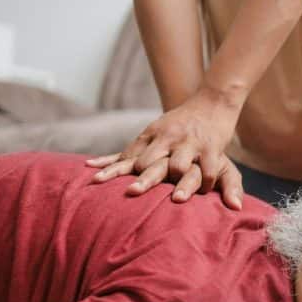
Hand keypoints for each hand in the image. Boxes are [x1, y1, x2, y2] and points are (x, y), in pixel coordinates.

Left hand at [86, 88, 243, 208]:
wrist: (212, 102)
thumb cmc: (177, 123)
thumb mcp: (151, 132)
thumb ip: (126, 154)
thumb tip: (89, 166)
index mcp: (152, 136)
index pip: (128, 156)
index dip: (112, 170)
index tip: (97, 181)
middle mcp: (168, 139)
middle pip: (150, 163)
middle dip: (143, 179)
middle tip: (132, 192)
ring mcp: (190, 143)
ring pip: (178, 166)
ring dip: (179, 184)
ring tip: (177, 200)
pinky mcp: (212, 148)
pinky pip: (207, 169)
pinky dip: (206, 182)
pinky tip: (204, 193)